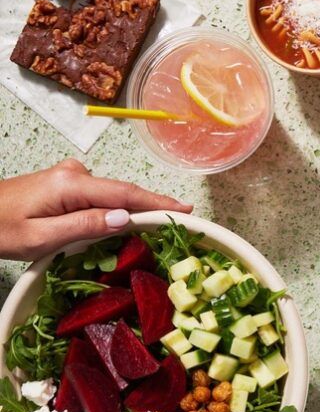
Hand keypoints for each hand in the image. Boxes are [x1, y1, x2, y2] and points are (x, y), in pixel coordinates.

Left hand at [0, 159, 190, 260]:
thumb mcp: (41, 238)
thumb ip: (85, 226)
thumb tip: (124, 218)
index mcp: (71, 184)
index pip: (125, 194)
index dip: (157, 203)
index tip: (186, 210)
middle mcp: (75, 173)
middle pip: (122, 192)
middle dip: (152, 206)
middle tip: (181, 221)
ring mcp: (70, 176)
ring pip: (111, 195)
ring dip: (132, 210)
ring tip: (156, 227)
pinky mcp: (64, 183)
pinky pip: (99, 196)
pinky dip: (115, 208)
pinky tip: (122, 222)